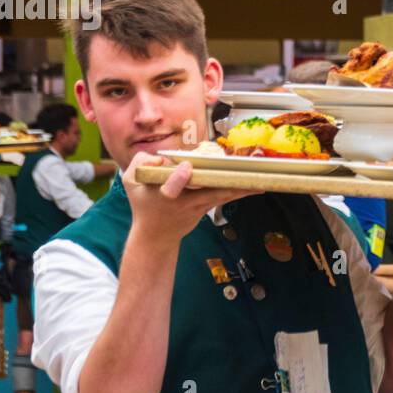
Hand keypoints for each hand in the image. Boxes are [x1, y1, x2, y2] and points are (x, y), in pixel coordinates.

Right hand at [122, 152, 251, 246]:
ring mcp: (198, 206)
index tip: (186, 168)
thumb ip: (140, 163)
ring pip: (221, 195)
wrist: (156, 236)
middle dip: (224, 183)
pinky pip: (225, 197)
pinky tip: (258, 186)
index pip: (171, 187)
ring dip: (241, 189)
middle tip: (242, 175)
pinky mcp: (207, 208)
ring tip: (260, 182)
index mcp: (163, 194)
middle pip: (207, 191)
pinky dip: (241, 192)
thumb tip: (160, 157)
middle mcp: (184, 201)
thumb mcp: (133, 183)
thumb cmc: (144, 205)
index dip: (178, 179)